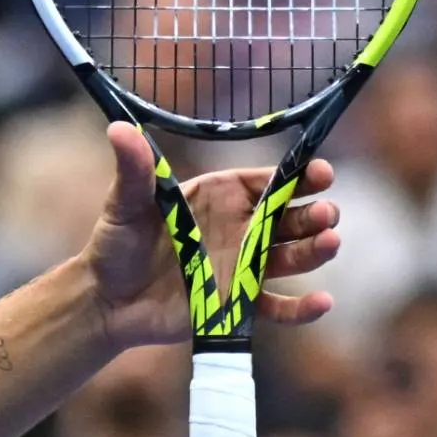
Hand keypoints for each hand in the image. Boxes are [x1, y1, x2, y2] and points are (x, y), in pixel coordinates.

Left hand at [85, 124, 341, 351]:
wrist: (107, 300)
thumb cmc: (116, 244)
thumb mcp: (125, 204)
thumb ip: (134, 170)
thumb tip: (118, 128)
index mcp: (223, 196)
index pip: (271, 181)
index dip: (300, 176)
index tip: (321, 173)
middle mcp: (243, 228)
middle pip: (292, 217)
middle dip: (316, 214)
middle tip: (325, 214)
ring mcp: (245, 267)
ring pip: (293, 256)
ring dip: (316, 250)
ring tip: (330, 243)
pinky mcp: (240, 304)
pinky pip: (277, 306)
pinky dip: (301, 308)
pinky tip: (322, 303)